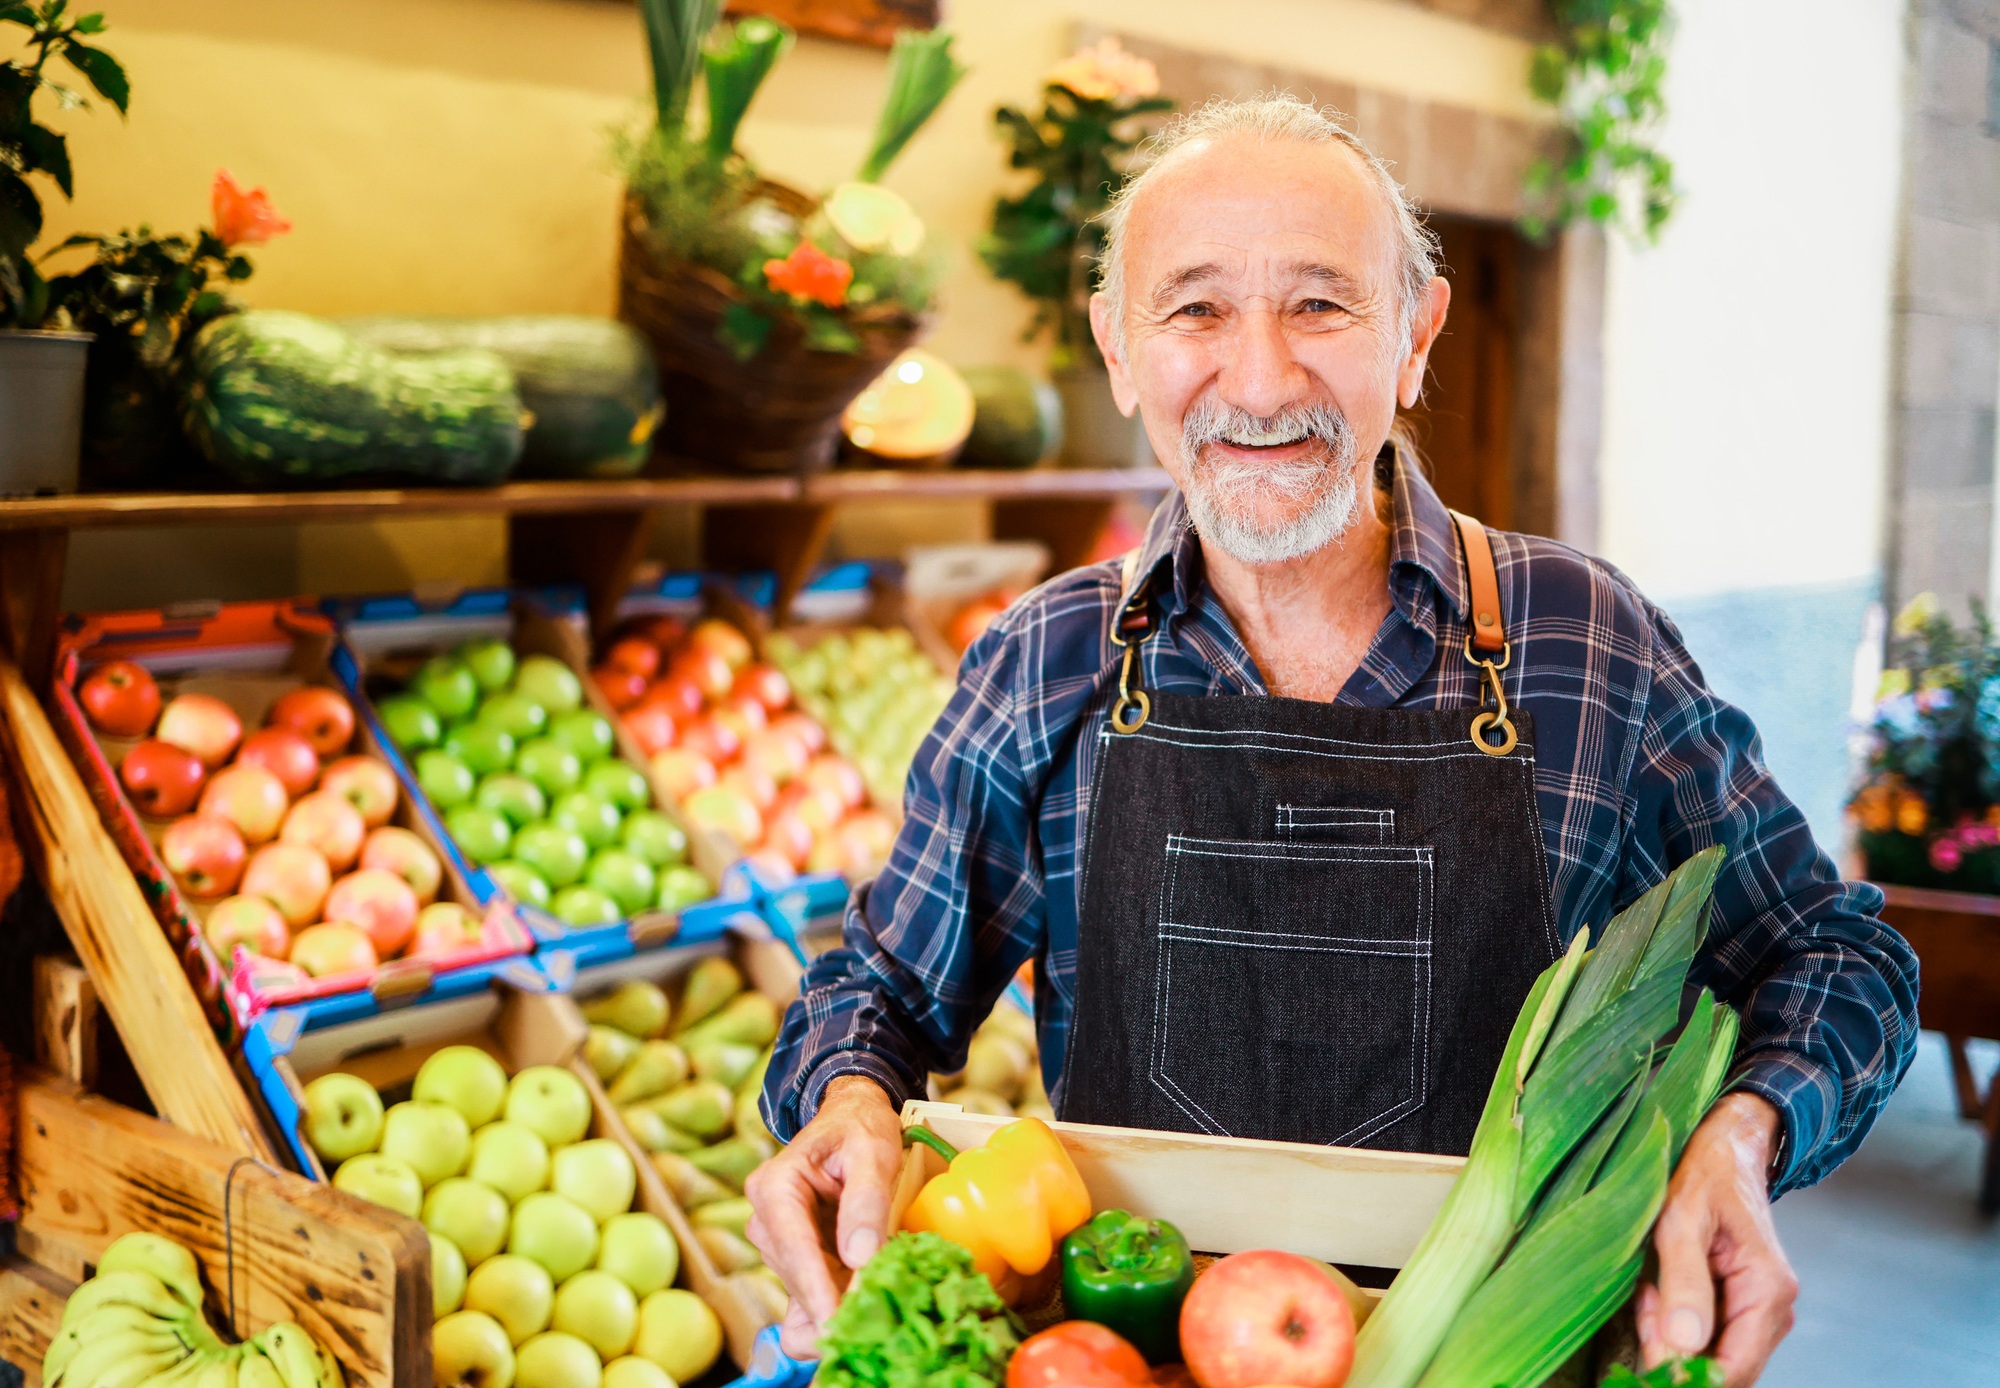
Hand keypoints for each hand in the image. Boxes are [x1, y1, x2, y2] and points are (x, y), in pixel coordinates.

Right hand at [744, 1074, 904, 1357]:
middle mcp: (765, 1219)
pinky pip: (805, 1300)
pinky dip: (833, 1307)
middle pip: (798, 1278)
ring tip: (883, 1291)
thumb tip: (859, 1258)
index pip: (793, 1248)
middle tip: (884, 1312)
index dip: (816, 1291)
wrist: (851, 1120)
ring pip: (803, 1293)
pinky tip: (862, 1307)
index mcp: (774, 1187)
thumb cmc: (860, 1130)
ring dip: (840, 1300)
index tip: (838, 1325)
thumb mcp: (873, 1153)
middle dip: (835, 1300)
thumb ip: (866, 1201)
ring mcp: (777, 1243)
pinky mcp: (794, 1260)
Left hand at [1638, 1093, 1798, 1385]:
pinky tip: (1658, 1289)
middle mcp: (1773, 1309)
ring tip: (1651, 1289)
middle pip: (1721, 1367)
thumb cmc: (1703, 1175)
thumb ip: (1684, 1282)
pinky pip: (1705, 1334)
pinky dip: (1673, 1321)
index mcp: (1768, 1290)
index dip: (1688, 1376)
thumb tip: (1685, 1346)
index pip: (1734, 1369)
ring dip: (1669, 1334)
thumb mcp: (1681, 1220)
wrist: (1723, 1148)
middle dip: (1674, 1350)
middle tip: (1645, 1305)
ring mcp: (1758, 1309)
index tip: (1647, 1357)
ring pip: (1708, 1353)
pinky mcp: (1739, 1304)